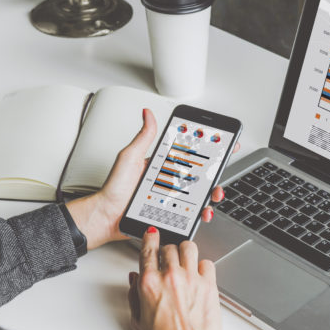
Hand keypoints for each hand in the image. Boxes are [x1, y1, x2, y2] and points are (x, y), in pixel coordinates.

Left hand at [66, 108, 230, 250]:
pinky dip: (201, 213)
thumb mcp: (130, 157)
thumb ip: (143, 137)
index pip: (189, 153)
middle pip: (200, 174)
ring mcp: (172, 198)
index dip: (208, 148)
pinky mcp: (172, 214)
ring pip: (200, 194)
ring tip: (213, 193)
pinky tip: (202, 211)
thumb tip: (147, 114)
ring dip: (212, 193)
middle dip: (216, 171)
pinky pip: (191, 213)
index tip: (222, 141)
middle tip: (220, 169)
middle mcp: (169, 180)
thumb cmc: (115, 188)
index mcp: (162, 164)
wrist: (107, 215)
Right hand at [127, 226, 226, 329]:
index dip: (150, 238)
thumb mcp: (138, 322)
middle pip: (169, 247)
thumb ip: (133, 296)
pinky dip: (202, 266)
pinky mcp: (209, 285)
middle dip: (167, 251)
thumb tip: (134, 280)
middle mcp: (170, 277)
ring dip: (185, 252)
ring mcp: (191, 279)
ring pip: (189, 247)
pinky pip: (207, 263)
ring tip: (185, 261)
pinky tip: (199, 276)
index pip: (148, 250)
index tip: (151, 234)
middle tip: (169, 260)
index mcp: (149, 284)